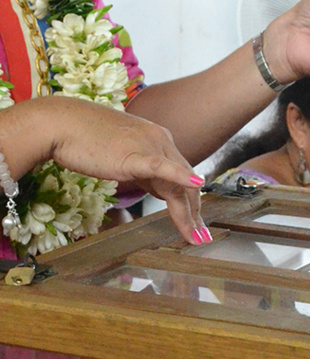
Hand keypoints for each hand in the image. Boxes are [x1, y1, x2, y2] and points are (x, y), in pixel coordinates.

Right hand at [22, 98, 205, 245]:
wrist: (59, 124)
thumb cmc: (84, 139)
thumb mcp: (123, 156)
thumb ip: (143, 170)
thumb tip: (156, 188)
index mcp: (158, 140)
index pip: (182, 174)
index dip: (190, 199)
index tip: (195, 220)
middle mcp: (160, 141)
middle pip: (185, 181)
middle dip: (195, 211)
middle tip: (201, 235)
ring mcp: (149, 146)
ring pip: (177, 183)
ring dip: (188, 213)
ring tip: (195, 234)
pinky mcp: (133, 155)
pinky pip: (161, 167)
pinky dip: (180, 176)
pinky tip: (196, 184)